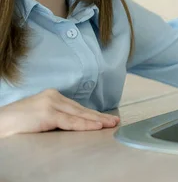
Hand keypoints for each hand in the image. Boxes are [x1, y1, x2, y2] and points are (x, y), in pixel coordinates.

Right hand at [0, 89, 118, 137]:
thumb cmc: (16, 123)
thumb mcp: (40, 118)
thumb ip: (56, 118)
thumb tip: (75, 125)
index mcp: (52, 96)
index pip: (77, 107)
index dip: (93, 114)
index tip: (107, 119)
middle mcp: (53, 97)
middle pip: (81, 110)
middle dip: (99, 117)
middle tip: (114, 121)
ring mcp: (51, 104)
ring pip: (79, 115)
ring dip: (97, 121)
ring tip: (110, 124)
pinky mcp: (47, 114)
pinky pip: (71, 122)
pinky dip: (85, 125)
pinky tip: (96, 126)